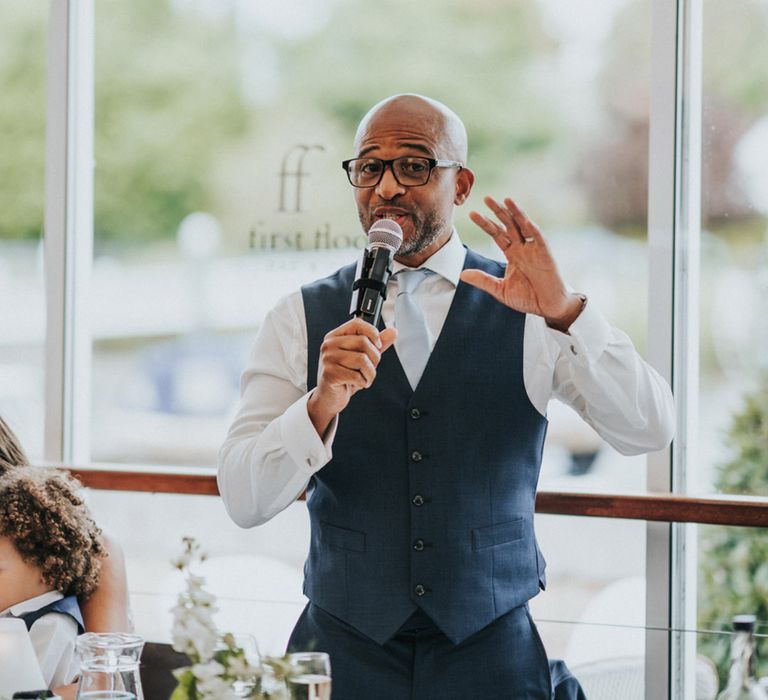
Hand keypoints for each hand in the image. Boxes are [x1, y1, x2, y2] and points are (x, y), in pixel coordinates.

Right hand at [308, 317, 396, 435]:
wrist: (329, 398)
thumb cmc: (344, 376)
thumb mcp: (362, 358)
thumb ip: (376, 345)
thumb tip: (393, 332)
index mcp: (335, 337)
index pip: (357, 323)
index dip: (373, 332)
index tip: (378, 345)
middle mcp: (329, 345)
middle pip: (363, 342)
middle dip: (374, 358)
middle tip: (369, 368)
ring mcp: (328, 359)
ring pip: (362, 359)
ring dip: (370, 373)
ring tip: (364, 378)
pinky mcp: (329, 374)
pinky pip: (357, 375)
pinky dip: (363, 382)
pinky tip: (356, 384)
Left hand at [461, 196, 583, 330]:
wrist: (549, 307)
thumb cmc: (528, 298)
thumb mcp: (500, 290)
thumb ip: (483, 281)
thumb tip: (462, 274)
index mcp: (512, 254)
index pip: (497, 234)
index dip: (486, 224)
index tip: (472, 214)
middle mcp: (522, 248)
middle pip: (508, 225)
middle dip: (498, 212)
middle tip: (486, 198)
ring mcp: (534, 249)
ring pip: (523, 226)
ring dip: (515, 213)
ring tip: (506, 199)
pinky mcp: (546, 254)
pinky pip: (539, 239)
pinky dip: (532, 229)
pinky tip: (525, 220)